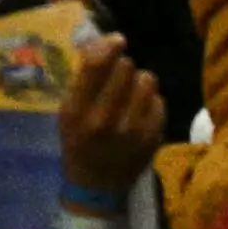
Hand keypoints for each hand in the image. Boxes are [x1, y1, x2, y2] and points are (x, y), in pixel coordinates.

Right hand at [47, 31, 168, 215]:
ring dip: (139, 82)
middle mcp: (105, 119)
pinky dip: (150, 103)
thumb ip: (84, 79)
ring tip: (131, 95)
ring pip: (147, 80)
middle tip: (118, 80)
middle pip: (126, 67)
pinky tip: (139, 114)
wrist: (96, 188)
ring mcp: (133, 130)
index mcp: (77, 111)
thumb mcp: (68, 112)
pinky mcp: (153, 137)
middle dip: (123, 68)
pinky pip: (159, 100)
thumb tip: (107, 40)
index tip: (117, 41)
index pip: (97, 65)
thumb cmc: (78, 144)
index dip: (110, 45)